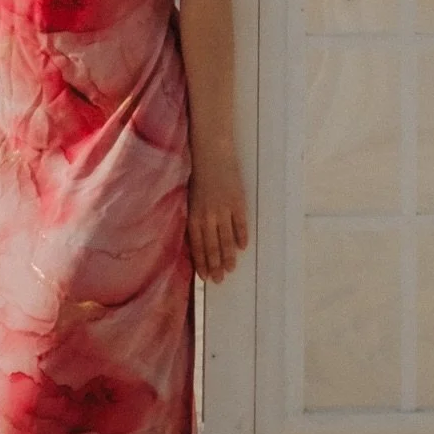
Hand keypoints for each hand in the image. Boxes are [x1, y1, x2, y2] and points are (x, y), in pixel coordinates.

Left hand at [188, 149, 249, 283]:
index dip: (202, 263)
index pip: (199, 247)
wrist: (212, 154)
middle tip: (220, 279)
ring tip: (231, 268)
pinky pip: (240, 224)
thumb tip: (199, 242)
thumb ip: (195, 220)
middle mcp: (208, 217)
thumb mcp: (191, 200)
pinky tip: (242, 247)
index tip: (206, 277)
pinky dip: (241, 236)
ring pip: (227, 239)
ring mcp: (224, 210)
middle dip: (216, 265)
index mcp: (194, 217)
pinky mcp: (237, 202)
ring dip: (229, 256)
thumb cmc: (199, 177)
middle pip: (213, 247)